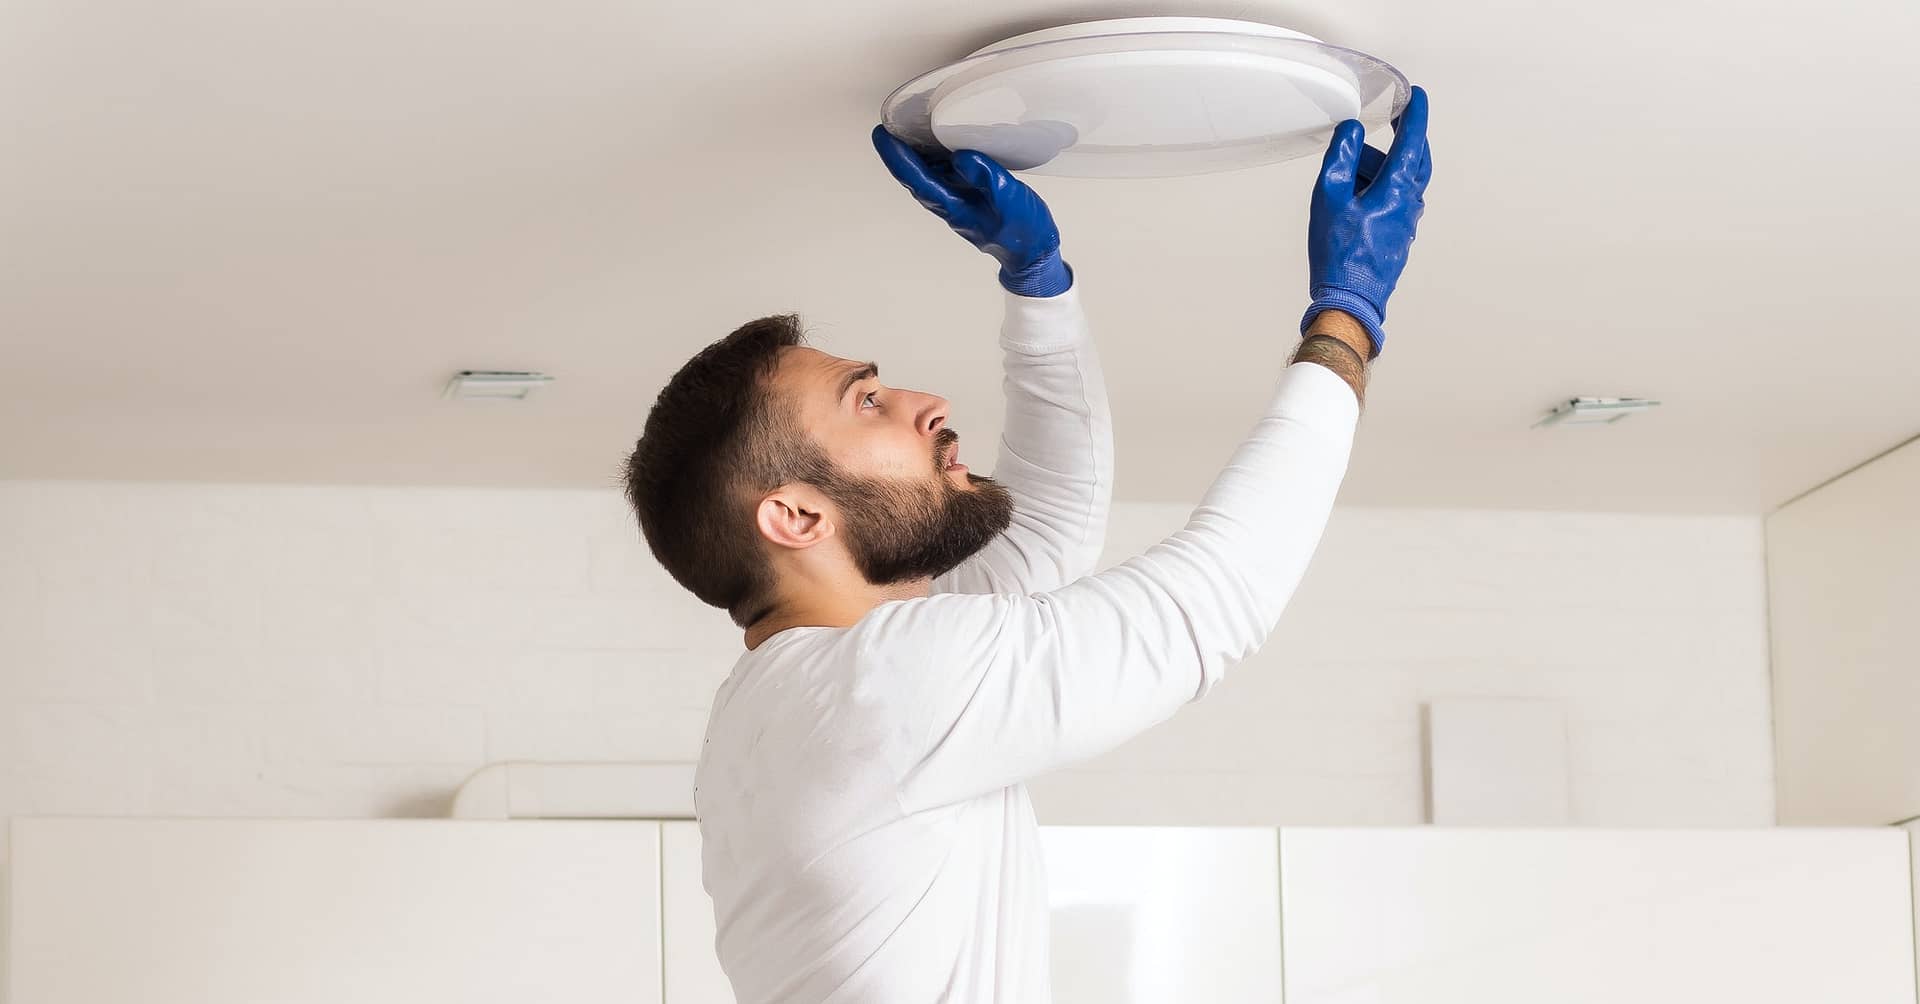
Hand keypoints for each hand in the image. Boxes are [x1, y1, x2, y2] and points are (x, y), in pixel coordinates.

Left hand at [871, 125, 1072, 297]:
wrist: (1032, 253)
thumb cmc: (1024, 231)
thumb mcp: (1010, 201)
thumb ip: (986, 178)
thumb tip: (960, 156)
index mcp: (953, 206)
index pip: (916, 179)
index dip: (897, 156)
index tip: (882, 134)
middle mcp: (948, 203)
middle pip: (914, 175)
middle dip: (899, 150)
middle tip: (889, 122)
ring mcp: (955, 200)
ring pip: (926, 174)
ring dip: (915, 152)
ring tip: (909, 126)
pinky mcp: (965, 196)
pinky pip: (942, 174)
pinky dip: (935, 157)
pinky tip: (940, 141)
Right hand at [1302, 86, 1431, 357]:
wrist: (1350, 301)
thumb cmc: (1339, 253)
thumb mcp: (1329, 196)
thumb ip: (1341, 157)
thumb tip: (1353, 131)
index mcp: (1398, 188)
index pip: (1413, 140)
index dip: (1415, 114)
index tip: (1417, 95)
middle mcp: (1410, 203)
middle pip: (1414, 159)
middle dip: (1403, 138)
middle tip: (1394, 120)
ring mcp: (1408, 222)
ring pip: (1401, 181)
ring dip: (1380, 169)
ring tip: (1348, 171)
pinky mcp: (1399, 236)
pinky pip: (1395, 200)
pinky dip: (1379, 189)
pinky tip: (1355, 196)